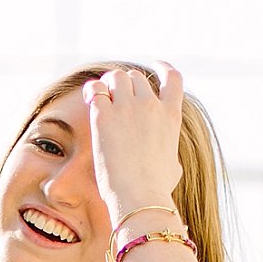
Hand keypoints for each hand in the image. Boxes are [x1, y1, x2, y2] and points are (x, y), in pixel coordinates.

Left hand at [82, 59, 186, 225]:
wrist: (140, 194)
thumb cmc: (156, 188)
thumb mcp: (173, 167)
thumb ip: (169, 154)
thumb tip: (170, 163)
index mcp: (171, 115)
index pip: (172, 79)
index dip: (162, 69)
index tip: (155, 67)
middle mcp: (151, 105)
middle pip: (136, 77)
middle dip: (124, 84)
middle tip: (113, 95)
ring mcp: (127, 107)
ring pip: (116, 78)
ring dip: (107, 84)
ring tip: (100, 97)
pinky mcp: (104, 116)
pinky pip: (96, 90)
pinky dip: (92, 91)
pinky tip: (89, 97)